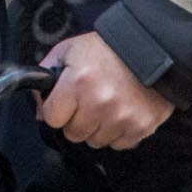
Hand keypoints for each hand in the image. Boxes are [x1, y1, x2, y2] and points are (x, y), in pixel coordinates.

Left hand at [36, 32, 173, 150]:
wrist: (152, 48)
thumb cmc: (107, 49)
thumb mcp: (68, 51)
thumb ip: (45, 77)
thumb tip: (38, 111)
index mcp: (78, 82)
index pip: (52, 117)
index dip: (56, 109)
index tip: (65, 102)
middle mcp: (99, 102)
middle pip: (73, 133)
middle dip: (76, 120)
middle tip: (87, 102)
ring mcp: (122, 117)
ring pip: (96, 141)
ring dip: (97, 128)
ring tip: (106, 105)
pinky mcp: (142, 126)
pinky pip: (119, 144)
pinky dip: (118, 132)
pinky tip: (122, 111)